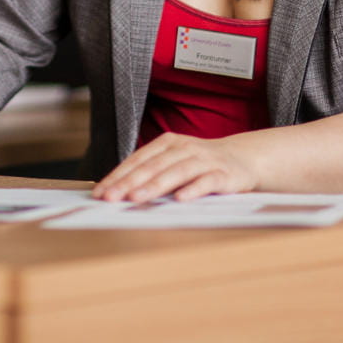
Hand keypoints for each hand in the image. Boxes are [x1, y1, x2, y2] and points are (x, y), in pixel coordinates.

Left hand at [91, 132, 258, 202]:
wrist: (242, 159)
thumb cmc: (200, 164)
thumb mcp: (174, 162)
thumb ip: (151, 173)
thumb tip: (118, 190)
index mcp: (167, 143)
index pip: (137, 160)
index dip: (118, 176)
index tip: (100, 192)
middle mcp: (183, 148)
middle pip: (152, 166)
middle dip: (129, 182)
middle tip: (110, 197)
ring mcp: (203, 160)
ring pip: (175, 172)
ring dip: (154, 185)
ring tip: (135, 198)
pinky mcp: (223, 174)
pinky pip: (206, 181)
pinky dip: (192, 189)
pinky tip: (179, 199)